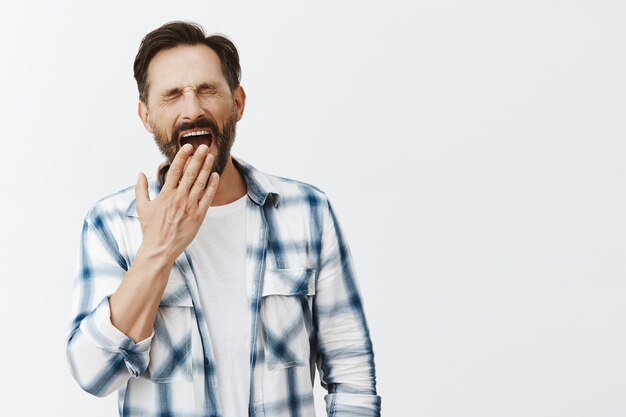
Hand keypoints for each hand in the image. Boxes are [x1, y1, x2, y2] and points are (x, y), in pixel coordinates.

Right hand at [134, 143, 218, 263]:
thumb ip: (141, 189)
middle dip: (198, 158)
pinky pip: (207, 198)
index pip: (174, 170)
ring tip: (211, 156)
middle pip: (190, 173)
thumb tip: (140, 174)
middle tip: (204, 146)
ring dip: (206, 168)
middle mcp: (178, 198)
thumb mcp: (142, 207)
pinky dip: (212, 186)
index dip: (182, 157)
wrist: (160, 249)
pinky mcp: (198, 216)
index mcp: (165, 194)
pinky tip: (215, 175)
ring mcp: (189, 207)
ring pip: (200, 183)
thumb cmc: (150, 228)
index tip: (188, 147)